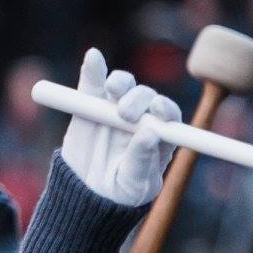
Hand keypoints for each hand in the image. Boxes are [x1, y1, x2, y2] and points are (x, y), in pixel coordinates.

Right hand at [58, 49, 181, 205]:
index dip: (165, 108)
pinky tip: (93, 58)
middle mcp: (140, 116)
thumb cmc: (120, 192)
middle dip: (138, 99)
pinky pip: (92, 83)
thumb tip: (148, 134)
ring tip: (111, 89)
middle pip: (145, 96)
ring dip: (120, 82)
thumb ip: (142, 160)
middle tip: (125, 114)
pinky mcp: (88, 103)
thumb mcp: (134, 183)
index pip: (168, 113)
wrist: (84, 194)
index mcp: (159, 134)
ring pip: (121, 86)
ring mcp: (113, 108)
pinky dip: (92, 69)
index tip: (159, 110)